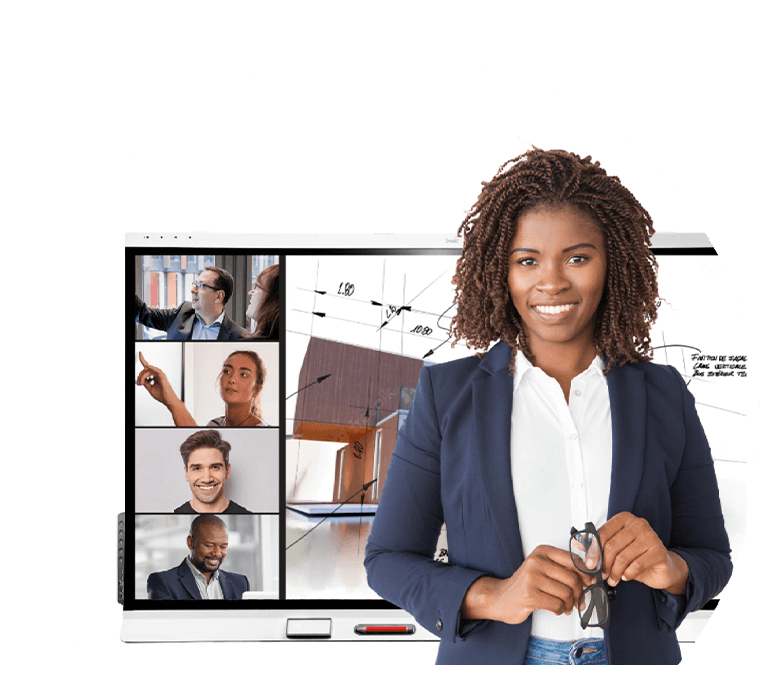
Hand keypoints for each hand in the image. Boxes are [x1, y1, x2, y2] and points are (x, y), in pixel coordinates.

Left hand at [136, 351, 177, 405]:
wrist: (168, 401)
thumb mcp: (150, 389)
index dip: (143, 359)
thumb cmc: (162, 395)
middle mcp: (158, 374)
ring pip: (148, 370)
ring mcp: (161, 375)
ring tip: (141, 383)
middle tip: (139, 384)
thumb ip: (145, 383)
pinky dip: (151, 367)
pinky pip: (156, 370)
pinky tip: (147, 366)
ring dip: (143, 376)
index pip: (148, 367)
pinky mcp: (162, 377)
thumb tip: (140, 379)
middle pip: (146, 369)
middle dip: (140, 376)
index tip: (140, 353)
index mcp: (155, 376)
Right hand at [463, 545, 591, 624]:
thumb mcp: (542, 567)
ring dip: (569, 604)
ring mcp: (532, 578)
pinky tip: (556, 608)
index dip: (586, 572)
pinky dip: (561, 610)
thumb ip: (563, 568)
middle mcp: (536, 561)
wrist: (501, 597)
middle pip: (572, 578)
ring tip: (565, 605)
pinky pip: (557, 605)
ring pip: (566, 593)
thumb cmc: (525, 584)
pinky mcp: (530, 595)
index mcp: (542, 551)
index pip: (573, 559)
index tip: (590, 581)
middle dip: (579, 593)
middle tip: (578, 599)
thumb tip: (589, 575)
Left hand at [598, 512, 688, 593]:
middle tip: (601, 575)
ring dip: (615, 572)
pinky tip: (626, 577)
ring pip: (623, 557)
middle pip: (612, 546)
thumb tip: (578, 546)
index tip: (589, 564)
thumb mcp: (616, 548)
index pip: (603, 533)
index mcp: (624, 519)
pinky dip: (628, 574)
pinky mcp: (659, 551)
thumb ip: (599, 546)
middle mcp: (638, 524)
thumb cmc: (636, 555)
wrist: (661, 566)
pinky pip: (637, 565)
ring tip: (613, 579)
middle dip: (604, 564)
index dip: (593, 551)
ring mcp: (650, 536)